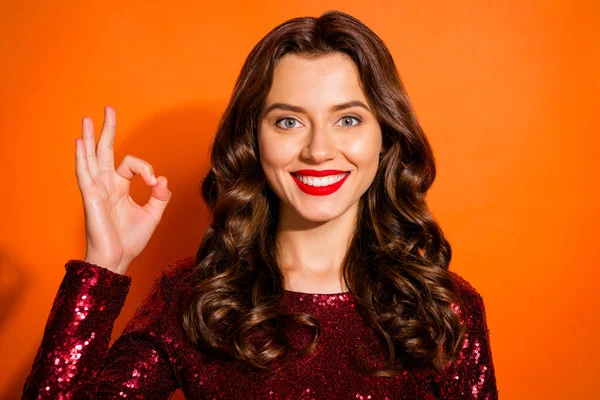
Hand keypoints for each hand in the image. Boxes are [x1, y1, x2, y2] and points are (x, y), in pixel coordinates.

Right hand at [75, 106, 171, 274]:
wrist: (117, 259)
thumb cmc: (130, 240)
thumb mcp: (152, 215)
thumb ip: (159, 196)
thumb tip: (162, 179)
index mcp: (119, 188)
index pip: (131, 164)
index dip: (145, 168)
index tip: (154, 183)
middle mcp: (106, 185)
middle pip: (105, 151)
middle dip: (107, 130)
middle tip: (108, 109)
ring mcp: (97, 189)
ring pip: (91, 157)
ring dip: (88, 137)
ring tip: (86, 119)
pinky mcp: (91, 197)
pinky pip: (85, 174)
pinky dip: (82, 157)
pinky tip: (80, 142)